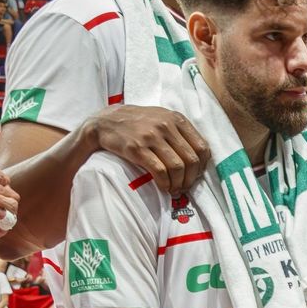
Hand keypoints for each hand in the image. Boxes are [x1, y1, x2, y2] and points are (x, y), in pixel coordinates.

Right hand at [91, 105, 210, 194]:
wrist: (104, 122)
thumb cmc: (138, 123)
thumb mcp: (162, 118)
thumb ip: (181, 133)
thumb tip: (201, 158)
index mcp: (176, 119)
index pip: (202, 147)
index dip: (202, 166)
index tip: (195, 175)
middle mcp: (166, 125)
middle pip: (191, 160)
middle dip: (191, 179)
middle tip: (184, 187)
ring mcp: (151, 136)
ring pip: (178, 167)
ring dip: (178, 184)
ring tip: (174, 189)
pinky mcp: (137, 148)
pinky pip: (160, 171)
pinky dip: (165, 184)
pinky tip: (163, 187)